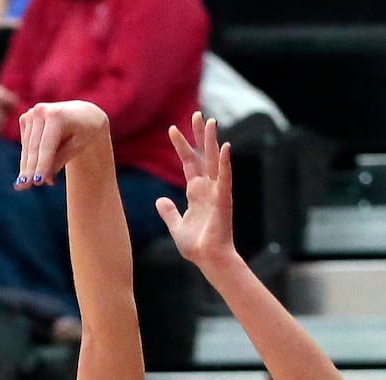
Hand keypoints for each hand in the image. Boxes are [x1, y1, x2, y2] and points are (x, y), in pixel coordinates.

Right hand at [13, 98, 108, 180]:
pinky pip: (25, 145)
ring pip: (27, 148)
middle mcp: (41, 111)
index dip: (42, 165)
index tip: (37, 182)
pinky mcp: (25, 119)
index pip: (47, 146)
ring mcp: (31, 113)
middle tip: (23, 187)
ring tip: (24, 185)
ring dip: (27, 167)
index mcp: (56, 114)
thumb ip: (59, 161)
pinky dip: (28, 158)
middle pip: (34, 148)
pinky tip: (33, 168)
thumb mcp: (76, 147)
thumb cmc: (82, 132)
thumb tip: (43, 179)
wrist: (80, 114)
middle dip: (30, 169)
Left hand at [159, 111, 235, 271]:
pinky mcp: (224, 199)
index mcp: (196, 192)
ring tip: (209, 122)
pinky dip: (225, 163)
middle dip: (198, 135)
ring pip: (214, 161)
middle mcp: (207, 188)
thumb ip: (169, 212)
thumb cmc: (196, 246)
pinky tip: (226, 147)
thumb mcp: (176, 227)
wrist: (209, 260)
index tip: (172, 129)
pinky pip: (225, 178)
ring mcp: (217, 192)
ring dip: (212, 141)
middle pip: (203, 155)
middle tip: (196, 114)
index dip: (181, 146)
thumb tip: (159, 200)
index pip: (188, 162)